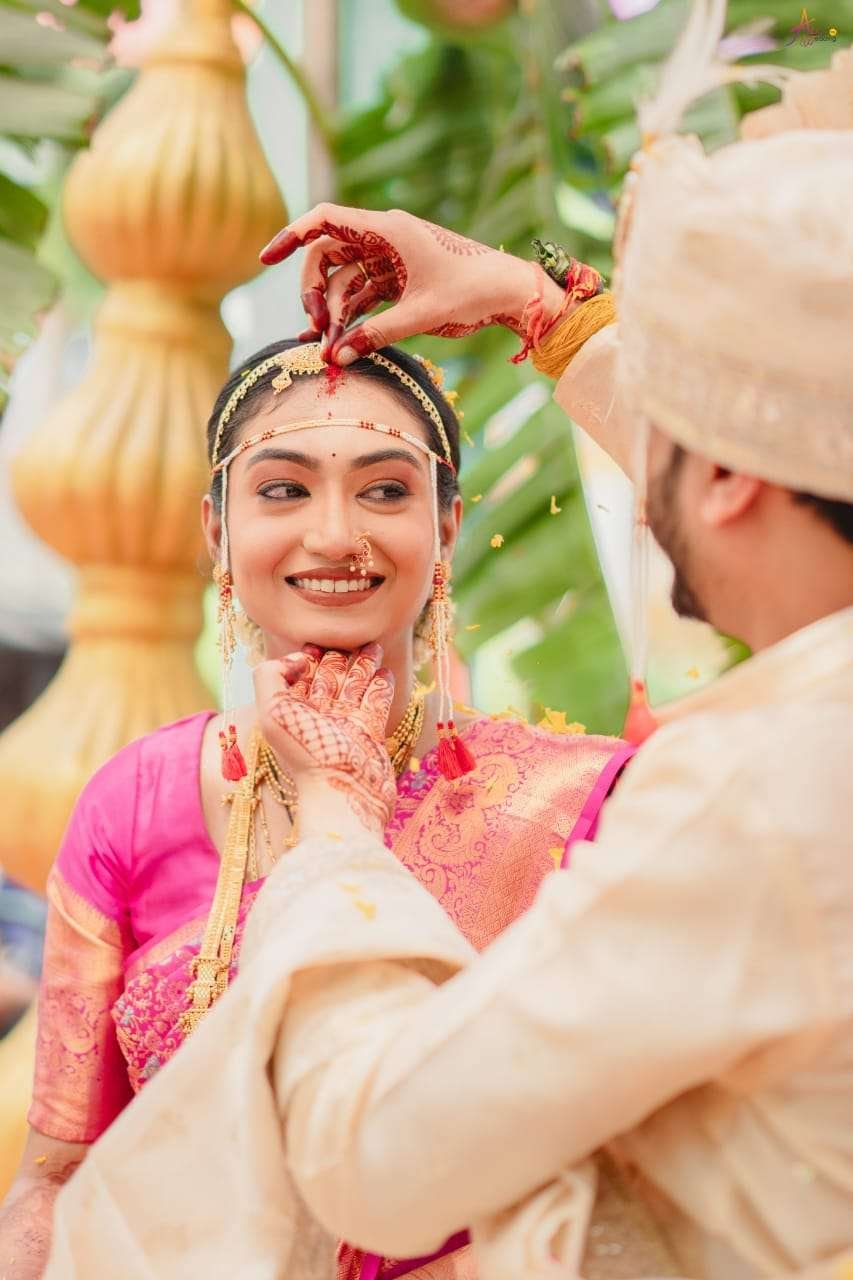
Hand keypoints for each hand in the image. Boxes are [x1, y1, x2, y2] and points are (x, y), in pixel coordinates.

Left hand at [253, 644, 396, 836]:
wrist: (343, 794)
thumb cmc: (306, 756)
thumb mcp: (272, 711)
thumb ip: (270, 676)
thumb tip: (298, 659)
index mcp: (293, 711)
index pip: (302, 675)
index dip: (308, 657)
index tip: (317, 643)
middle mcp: (319, 717)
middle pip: (331, 677)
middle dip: (341, 658)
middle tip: (355, 638)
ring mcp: (346, 725)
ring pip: (356, 686)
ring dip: (365, 665)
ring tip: (375, 647)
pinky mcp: (370, 734)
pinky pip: (376, 702)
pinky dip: (382, 684)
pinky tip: (385, 672)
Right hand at [259, 203, 566, 363]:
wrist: (508, 293)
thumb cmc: (471, 293)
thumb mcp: (421, 315)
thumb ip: (377, 334)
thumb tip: (338, 356)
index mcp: (388, 230)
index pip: (326, 220)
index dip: (291, 235)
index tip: (266, 259)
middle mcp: (385, 239)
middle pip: (327, 256)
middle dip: (314, 291)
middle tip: (315, 327)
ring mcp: (390, 260)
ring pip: (343, 280)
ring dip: (332, 311)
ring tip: (328, 345)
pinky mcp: (398, 281)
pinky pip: (361, 295)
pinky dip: (348, 316)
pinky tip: (336, 342)